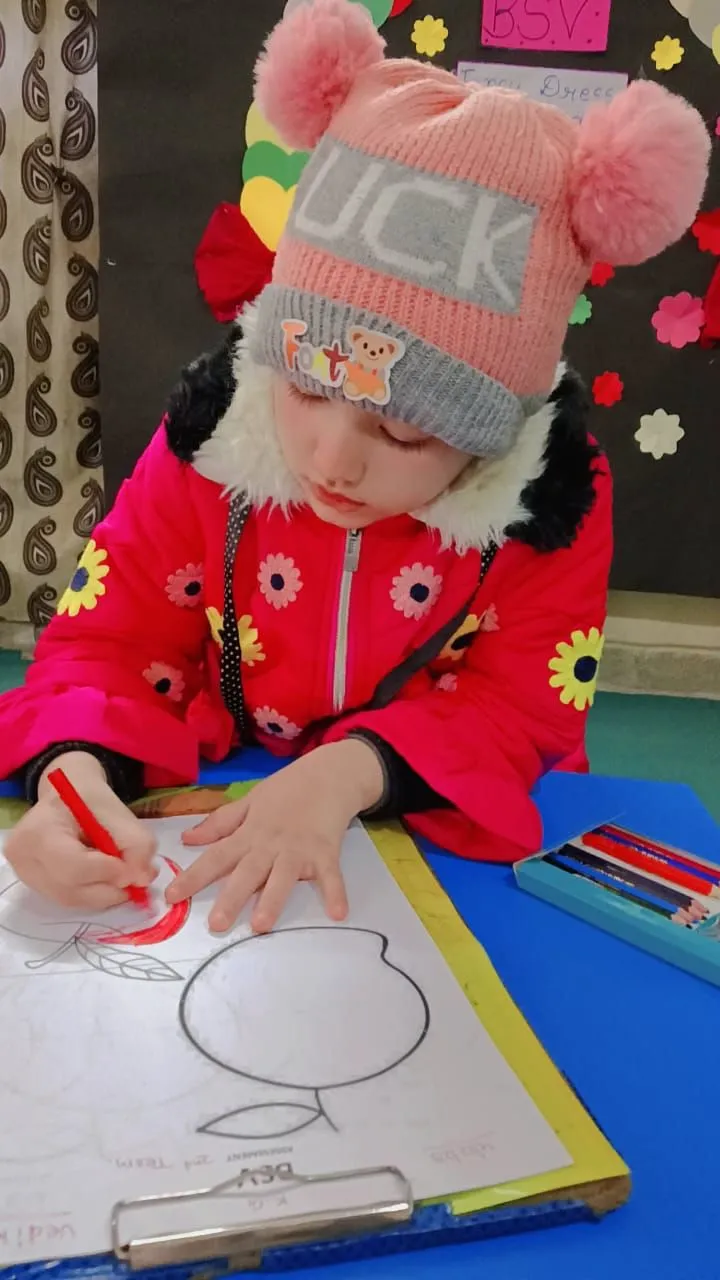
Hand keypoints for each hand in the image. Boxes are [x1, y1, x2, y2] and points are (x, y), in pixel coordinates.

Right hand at [4, 752, 156, 909]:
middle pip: (71, 889)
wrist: (67, 799)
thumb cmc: (90, 802)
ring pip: (72, 899)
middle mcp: (24, 857)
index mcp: (38, 831)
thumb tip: (142, 879)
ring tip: (121, 874)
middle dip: (110, 887)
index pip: (73, 866)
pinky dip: (94, 894)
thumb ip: (138, 845)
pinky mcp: (35, 886)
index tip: (133, 867)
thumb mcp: (121, 813)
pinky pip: (69, 900)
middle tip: (135, 876)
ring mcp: (25, 875)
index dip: (108, 872)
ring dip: (104, 893)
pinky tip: (105, 878)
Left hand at [168, 740, 384, 933]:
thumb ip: (220, 823)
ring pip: (283, 878)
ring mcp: (299, 849)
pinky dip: (336, 893)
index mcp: (249, 833)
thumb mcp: (249, 800)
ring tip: (261, 925)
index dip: (194, 877)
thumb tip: (188, 839)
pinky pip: (330, 876)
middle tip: (216, 924)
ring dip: (273, 900)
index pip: (216, 857)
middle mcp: (270, 844)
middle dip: (231, 899)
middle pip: (247, 874)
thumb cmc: (286, 789)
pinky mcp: (326, 852)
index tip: (172, 896)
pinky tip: (338, 913)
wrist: (328, 774)